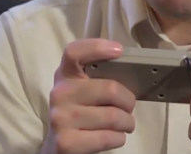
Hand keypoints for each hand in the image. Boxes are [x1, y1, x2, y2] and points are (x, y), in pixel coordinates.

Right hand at [40, 39, 135, 153]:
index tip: (119, 50)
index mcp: (65, 74)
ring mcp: (60, 118)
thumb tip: (132, 70)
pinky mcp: (65, 143)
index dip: (97, 47)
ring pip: (113, 116)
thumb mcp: (83, 90)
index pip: (74, 52)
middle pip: (109, 89)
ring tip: (124, 123)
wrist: (58, 146)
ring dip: (127, 122)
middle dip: (128, 101)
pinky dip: (119, 138)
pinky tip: (114, 136)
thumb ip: (99, 77)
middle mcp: (59, 93)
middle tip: (129, 106)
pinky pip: (108, 137)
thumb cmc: (80, 112)